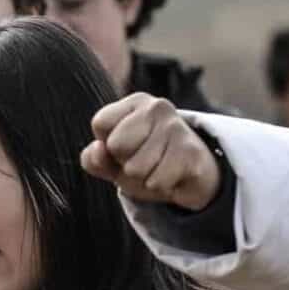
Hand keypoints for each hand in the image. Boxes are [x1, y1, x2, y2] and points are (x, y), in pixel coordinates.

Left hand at [80, 93, 221, 211]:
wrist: (194, 177)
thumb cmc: (148, 163)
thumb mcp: (114, 162)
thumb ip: (95, 158)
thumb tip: (98, 149)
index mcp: (136, 102)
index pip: (100, 123)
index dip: (107, 146)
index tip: (126, 148)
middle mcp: (157, 107)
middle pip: (115, 145)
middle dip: (125, 163)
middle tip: (145, 161)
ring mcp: (176, 127)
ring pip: (135, 168)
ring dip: (144, 178)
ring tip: (159, 168)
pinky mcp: (191, 151)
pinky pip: (156, 181)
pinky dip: (160, 186)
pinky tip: (172, 176)